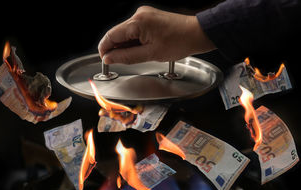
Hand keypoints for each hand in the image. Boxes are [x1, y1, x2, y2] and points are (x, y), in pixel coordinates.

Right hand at [98, 6, 215, 64]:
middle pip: (117, 34)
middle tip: (120, 63)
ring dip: (126, 46)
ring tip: (139, 56)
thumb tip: (109, 58)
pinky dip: (134, 42)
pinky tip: (142, 50)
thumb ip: (126, 57)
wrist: (197, 34)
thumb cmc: (179, 42)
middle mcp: (139, 15)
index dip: (104, 49)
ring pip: (126, 33)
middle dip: (116, 49)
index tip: (104, 60)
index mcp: (138, 22)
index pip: (111, 35)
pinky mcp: (149, 18)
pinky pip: (135, 31)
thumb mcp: (150, 54)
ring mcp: (144, 15)